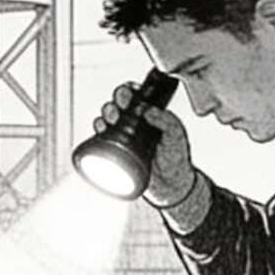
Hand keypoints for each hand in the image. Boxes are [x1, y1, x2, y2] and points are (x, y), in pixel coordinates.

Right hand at [92, 81, 195, 206]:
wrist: (170, 184)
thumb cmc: (176, 158)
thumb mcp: (176, 134)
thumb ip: (167, 120)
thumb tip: (148, 110)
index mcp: (149, 114)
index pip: (134, 96)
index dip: (128, 91)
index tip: (128, 93)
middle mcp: (134, 123)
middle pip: (117, 104)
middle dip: (115, 102)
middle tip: (119, 108)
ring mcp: (123, 136)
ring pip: (107, 118)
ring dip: (105, 114)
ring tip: (111, 120)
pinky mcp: (115, 151)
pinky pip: (101, 137)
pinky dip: (98, 130)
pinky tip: (101, 129)